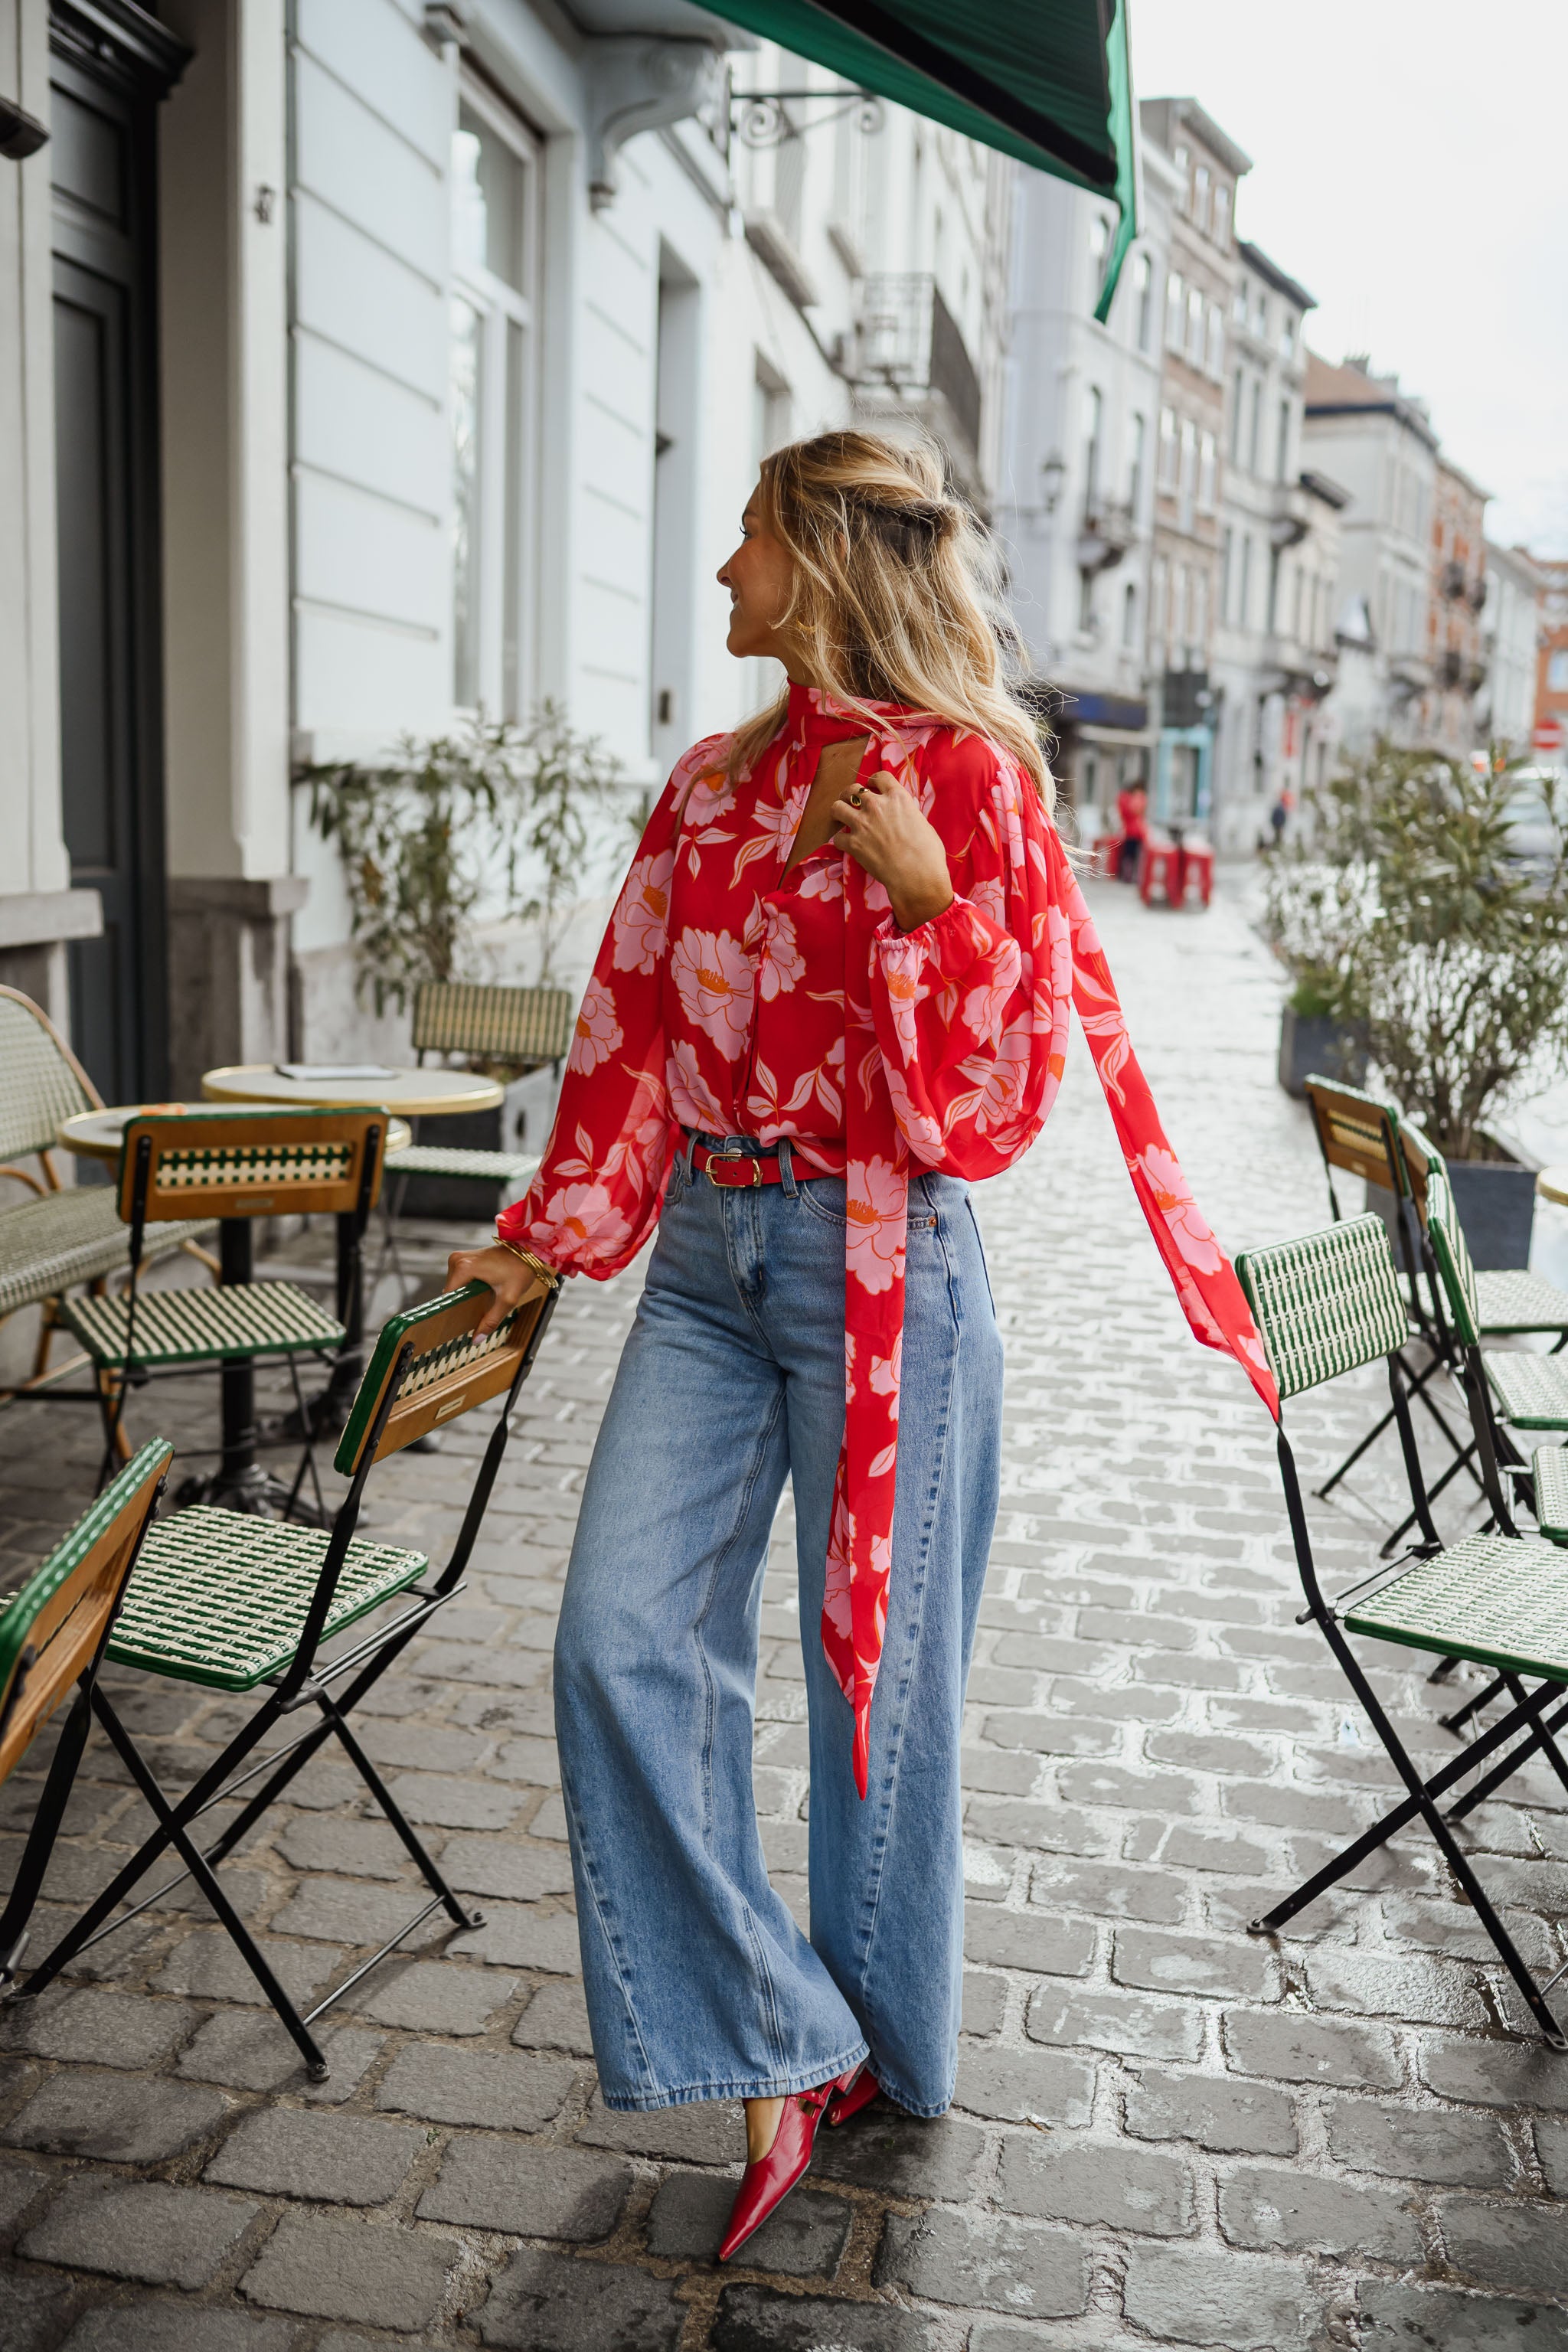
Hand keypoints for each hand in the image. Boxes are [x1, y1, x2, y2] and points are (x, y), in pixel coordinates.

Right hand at [445, 1243, 549, 1335]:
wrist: (529, 1250)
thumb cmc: (520, 1270)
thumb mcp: (507, 1299)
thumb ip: (491, 1320)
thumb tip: (476, 1340)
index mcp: (463, 1268)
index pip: (448, 1296)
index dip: (454, 1311)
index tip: (461, 1322)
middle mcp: (457, 1260)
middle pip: (452, 1292)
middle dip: (464, 1303)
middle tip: (479, 1311)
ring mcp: (460, 1257)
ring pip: (456, 1286)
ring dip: (467, 1295)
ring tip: (484, 1299)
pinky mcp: (465, 1258)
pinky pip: (461, 1279)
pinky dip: (469, 1287)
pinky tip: (482, 1292)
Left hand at [831, 771, 954, 930]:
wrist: (917, 876)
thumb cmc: (928, 853)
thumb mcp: (922, 823)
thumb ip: (907, 814)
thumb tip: (903, 817)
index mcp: (897, 798)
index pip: (880, 776)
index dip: (873, 780)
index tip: (871, 786)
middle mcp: (876, 806)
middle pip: (852, 790)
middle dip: (849, 794)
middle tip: (850, 802)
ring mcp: (862, 824)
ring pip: (837, 807)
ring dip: (838, 812)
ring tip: (841, 818)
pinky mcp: (853, 844)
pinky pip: (837, 838)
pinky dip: (841, 841)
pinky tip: (847, 845)